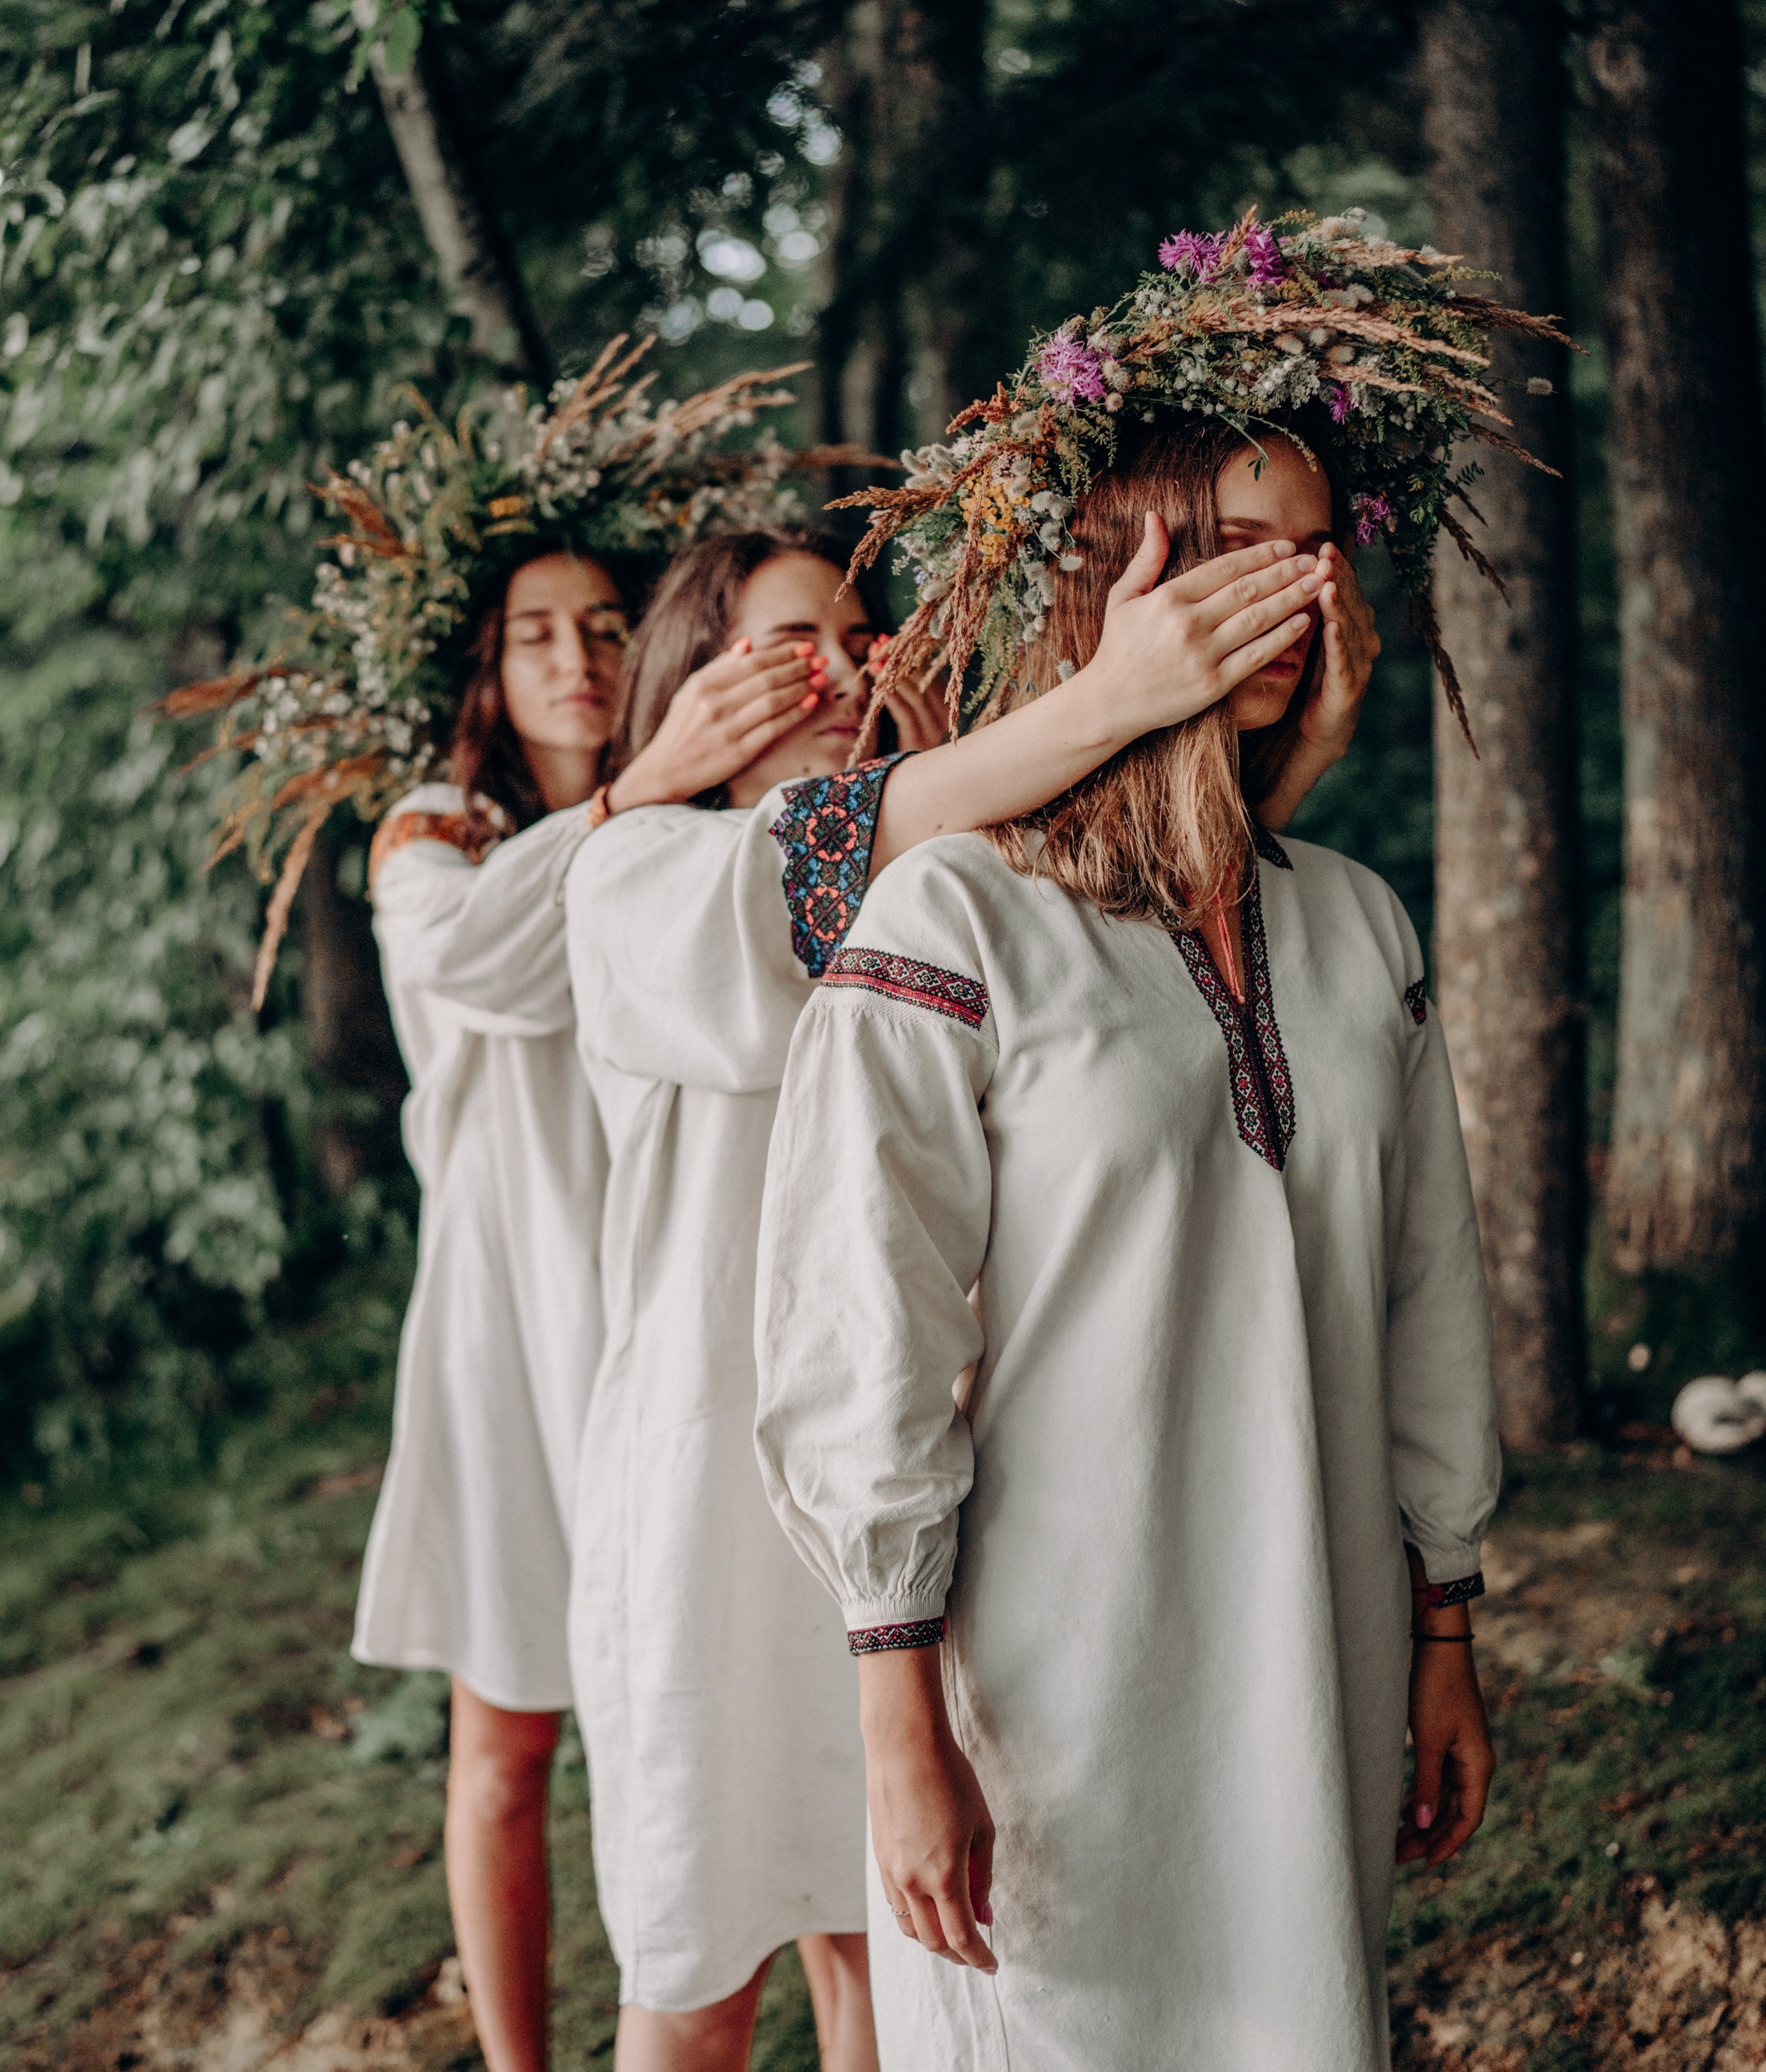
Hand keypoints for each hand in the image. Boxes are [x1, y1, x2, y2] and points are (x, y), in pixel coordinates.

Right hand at [608, 637, 825, 811]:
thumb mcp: (691, 691)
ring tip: (821, 678)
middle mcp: (715, 704)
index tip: (805, 646)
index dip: (782, 653)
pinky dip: (794, 714)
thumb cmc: (682, 728)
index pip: (752, 662)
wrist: (665, 771)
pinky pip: (773, 728)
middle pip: (766, 679)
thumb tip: (748, 644)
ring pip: (773, 701)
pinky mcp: (738, 753)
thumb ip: (719, 667)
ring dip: (801, 687)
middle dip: (798, 667)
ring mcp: (727, 729)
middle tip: (821, 659)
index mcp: (704, 685)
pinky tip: (810, 703)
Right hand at [860, 1647, 996, 1971]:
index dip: (978, 1957)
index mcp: (944, 1875)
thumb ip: (982, 1874)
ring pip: (910, 1928)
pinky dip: (915, 1917)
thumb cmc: (950, 1778)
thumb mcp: (981, 1826)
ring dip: (934, 1939)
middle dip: (957, 1954)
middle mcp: (912, 1881)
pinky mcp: (880, 1858)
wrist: (903, 1745)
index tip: (992, 1965)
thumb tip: (984, 1913)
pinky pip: (896, 1905)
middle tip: (976, 1953)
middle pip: (933, 1941)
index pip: (961, 1936)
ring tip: (954, 1932)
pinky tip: (931, 1905)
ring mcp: (891, 1872)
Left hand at [873, 636, 950, 754]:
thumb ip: (900, 688)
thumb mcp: (902, 711)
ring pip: (915, 695)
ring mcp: (934, 730)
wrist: (898, 780)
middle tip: (878, 643)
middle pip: (922, 680)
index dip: (907, 654)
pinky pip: (905, 713)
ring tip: (874, 659)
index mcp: (945, 705)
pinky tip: (876, 681)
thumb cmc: (898, 742)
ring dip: (892, 674)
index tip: (887, 639)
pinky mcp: (920, 741)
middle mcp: (945, 717)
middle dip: (898, 660)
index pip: (927, 672)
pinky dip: (891, 695)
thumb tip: (883, 654)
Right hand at [1073, 513, 1324, 746]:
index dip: (1259, 555)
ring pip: (1257, 619)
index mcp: (1169, 598)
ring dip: (1292, 598)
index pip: (1224, 568)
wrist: (1110, 704)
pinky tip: (1303, 621)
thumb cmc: (1118, 648)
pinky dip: (1282, 637)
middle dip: (1284, 572)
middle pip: (1247, 590)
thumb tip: (1154, 515)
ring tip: (1318, 583)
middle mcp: (1187, 624)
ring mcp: (1202, 655)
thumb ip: (1146, 558)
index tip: (1284, 546)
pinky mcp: (1213, 685)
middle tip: (1313, 559)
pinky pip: (1256, 656)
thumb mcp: (1123, 597)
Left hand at [1296, 541, 1377, 760]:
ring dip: (1340, 605)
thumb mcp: (1300, 639)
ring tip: (1328, 584)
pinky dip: (1340, 645)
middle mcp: (1360, 641)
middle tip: (1326, 554)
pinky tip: (1333, 629)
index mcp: (1348, 626)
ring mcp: (1357, 665)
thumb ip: (1299, 610)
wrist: (1311, 734)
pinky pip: (1344, 664)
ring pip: (1352, 629)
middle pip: (1350, 603)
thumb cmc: (1305, 681)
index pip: (1343, 591)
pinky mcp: (1348, 691)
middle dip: (1339, 577)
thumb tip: (1279, 572)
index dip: (1335, 568)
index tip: (1321, 544)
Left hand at [1397, 1638, 1494, 1868]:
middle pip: (1454, 1811)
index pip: (1467, 1818)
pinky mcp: (1445, 1738)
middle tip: (1397, 1855)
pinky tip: (1401, 1808)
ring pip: (1443, 1796)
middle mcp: (1474, 1762)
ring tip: (1395, 1838)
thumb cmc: (1436, 1687)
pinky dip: (1421, 1795)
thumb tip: (1424, 1827)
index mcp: (1478, 1765)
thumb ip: (1427, 1783)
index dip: (1447, 1844)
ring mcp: (1460, 1750)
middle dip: (1429, 1835)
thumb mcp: (1429, 1738)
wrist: (1437, 1643)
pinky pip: (1436, 1778)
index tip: (1424, 1864)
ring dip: (1423, 1818)